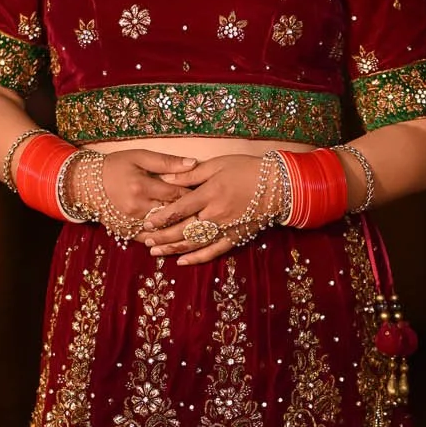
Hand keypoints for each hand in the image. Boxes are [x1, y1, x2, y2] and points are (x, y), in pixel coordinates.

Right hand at [67, 147, 198, 227]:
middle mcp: (137, 207)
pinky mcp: (126, 232)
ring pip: (163, 231)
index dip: (195, 195)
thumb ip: (166, 161)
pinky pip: (149, 239)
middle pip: (173, 215)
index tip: (208, 194)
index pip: (177, 194)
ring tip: (198, 227)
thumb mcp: (139, 157)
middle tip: (209, 213)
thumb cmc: (116, 166)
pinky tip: (176, 239)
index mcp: (142, 186)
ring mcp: (131, 222)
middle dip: (192, 214)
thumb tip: (193, 163)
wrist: (87, 184)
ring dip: (180, 230)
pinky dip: (163, 240)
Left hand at [137, 153, 279, 264]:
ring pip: (194, 243)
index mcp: (209, 194)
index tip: (146, 222)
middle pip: (183, 230)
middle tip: (145, 240)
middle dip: (162, 237)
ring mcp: (225, 229)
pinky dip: (197, 258)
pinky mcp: (235, 238)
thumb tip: (165, 178)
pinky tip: (182, 261)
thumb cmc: (247, 170)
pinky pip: (213, 252)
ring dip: (173, 249)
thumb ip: (191, 174)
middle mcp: (215, 215)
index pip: (179, 209)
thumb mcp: (217, 165)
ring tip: (156, 252)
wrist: (279, 185)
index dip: (160, 217)